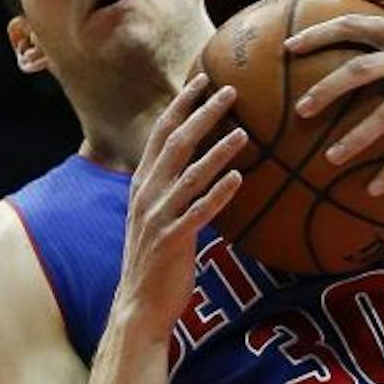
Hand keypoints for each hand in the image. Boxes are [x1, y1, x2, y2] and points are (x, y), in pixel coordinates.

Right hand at [123, 74, 247, 327]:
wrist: (139, 304)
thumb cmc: (156, 259)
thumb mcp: (158, 215)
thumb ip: (172, 188)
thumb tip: (198, 164)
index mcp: (143, 183)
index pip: (161, 132)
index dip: (181, 104)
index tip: (203, 78)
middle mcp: (147, 194)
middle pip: (176, 143)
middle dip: (202, 114)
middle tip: (231, 91)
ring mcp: (158, 217)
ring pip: (190, 175)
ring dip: (218, 151)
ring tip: (244, 133)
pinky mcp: (172, 241)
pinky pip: (199, 212)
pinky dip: (218, 194)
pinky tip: (238, 180)